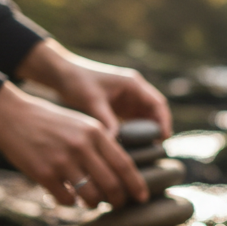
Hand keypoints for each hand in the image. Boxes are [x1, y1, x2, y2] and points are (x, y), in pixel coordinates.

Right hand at [0, 83, 148, 208]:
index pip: (124, 164)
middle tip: (120, 205)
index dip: (136, 184)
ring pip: (91, 195)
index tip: (143, 197)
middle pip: (111, 184)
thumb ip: (102, 145)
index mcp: (96, 133)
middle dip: (119, 200)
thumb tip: (122, 174)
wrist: (12, 116)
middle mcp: (82, 146)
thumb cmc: (52, 123)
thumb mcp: (83, 125)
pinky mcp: (44, 173)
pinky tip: (69, 197)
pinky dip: (71, 203)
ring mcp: (62, 160)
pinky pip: (66, 199)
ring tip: (93, 201)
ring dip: (95, 203)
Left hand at [17, 38, 172, 137]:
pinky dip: (135, 132)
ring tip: (146, 150)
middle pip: (155, 112)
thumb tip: (115, 144)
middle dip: (158, 129)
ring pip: (146, 118)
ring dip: (147, 132)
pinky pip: (134, 120)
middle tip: (156, 149)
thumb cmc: (77, 82)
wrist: (62, 75)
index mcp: (133, 84)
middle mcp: (134, 90)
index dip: (164, 121)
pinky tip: (132, 145)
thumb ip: (106, 121)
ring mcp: (128, 98)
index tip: (163, 138)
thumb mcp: (93, 102)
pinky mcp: (120, 106)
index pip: (158, 103)